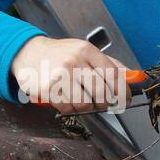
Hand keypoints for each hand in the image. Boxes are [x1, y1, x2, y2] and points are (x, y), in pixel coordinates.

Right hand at [10, 36, 132, 114]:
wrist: (28, 53)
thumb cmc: (60, 54)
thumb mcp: (85, 51)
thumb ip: (109, 64)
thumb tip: (132, 77)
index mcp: (86, 50)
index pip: (113, 74)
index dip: (123, 91)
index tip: (126, 99)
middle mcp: (74, 61)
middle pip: (102, 92)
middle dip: (106, 102)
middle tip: (104, 103)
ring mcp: (60, 76)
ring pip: (85, 103)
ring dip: (87, 106)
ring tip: (80, 97)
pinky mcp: (49, 89)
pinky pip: (69, 108)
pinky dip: (71, 108)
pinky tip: (67, 98)